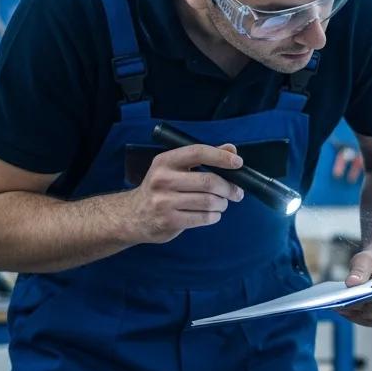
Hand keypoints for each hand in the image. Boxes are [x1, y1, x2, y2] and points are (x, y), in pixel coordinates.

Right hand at [121, 143, 244, 243]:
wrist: (133, 215)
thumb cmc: (161, 188)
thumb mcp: (175, 168)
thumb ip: (203, 158)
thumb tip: (231, 149)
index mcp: (165, 161)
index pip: (198, 152)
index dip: (221, 157)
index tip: (238, 163)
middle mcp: (162, 179)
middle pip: (208, 181)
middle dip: (229, 188)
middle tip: (237, 192)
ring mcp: (164, 201)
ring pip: (208, 201)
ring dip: (222, 203)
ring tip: (222, 203)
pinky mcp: (168, 221)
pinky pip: (203, 218)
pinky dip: (214, 216)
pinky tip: (213, 214)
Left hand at [339, 249, 371, 326]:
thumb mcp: (365, 259)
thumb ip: (360, 270)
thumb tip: (351, 283)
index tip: (357, 295)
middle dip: (362, 305)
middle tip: (343, 303)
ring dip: (357, 313)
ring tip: (340, 307)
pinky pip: (368, 322)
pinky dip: (355, 318)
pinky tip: (343, 311)